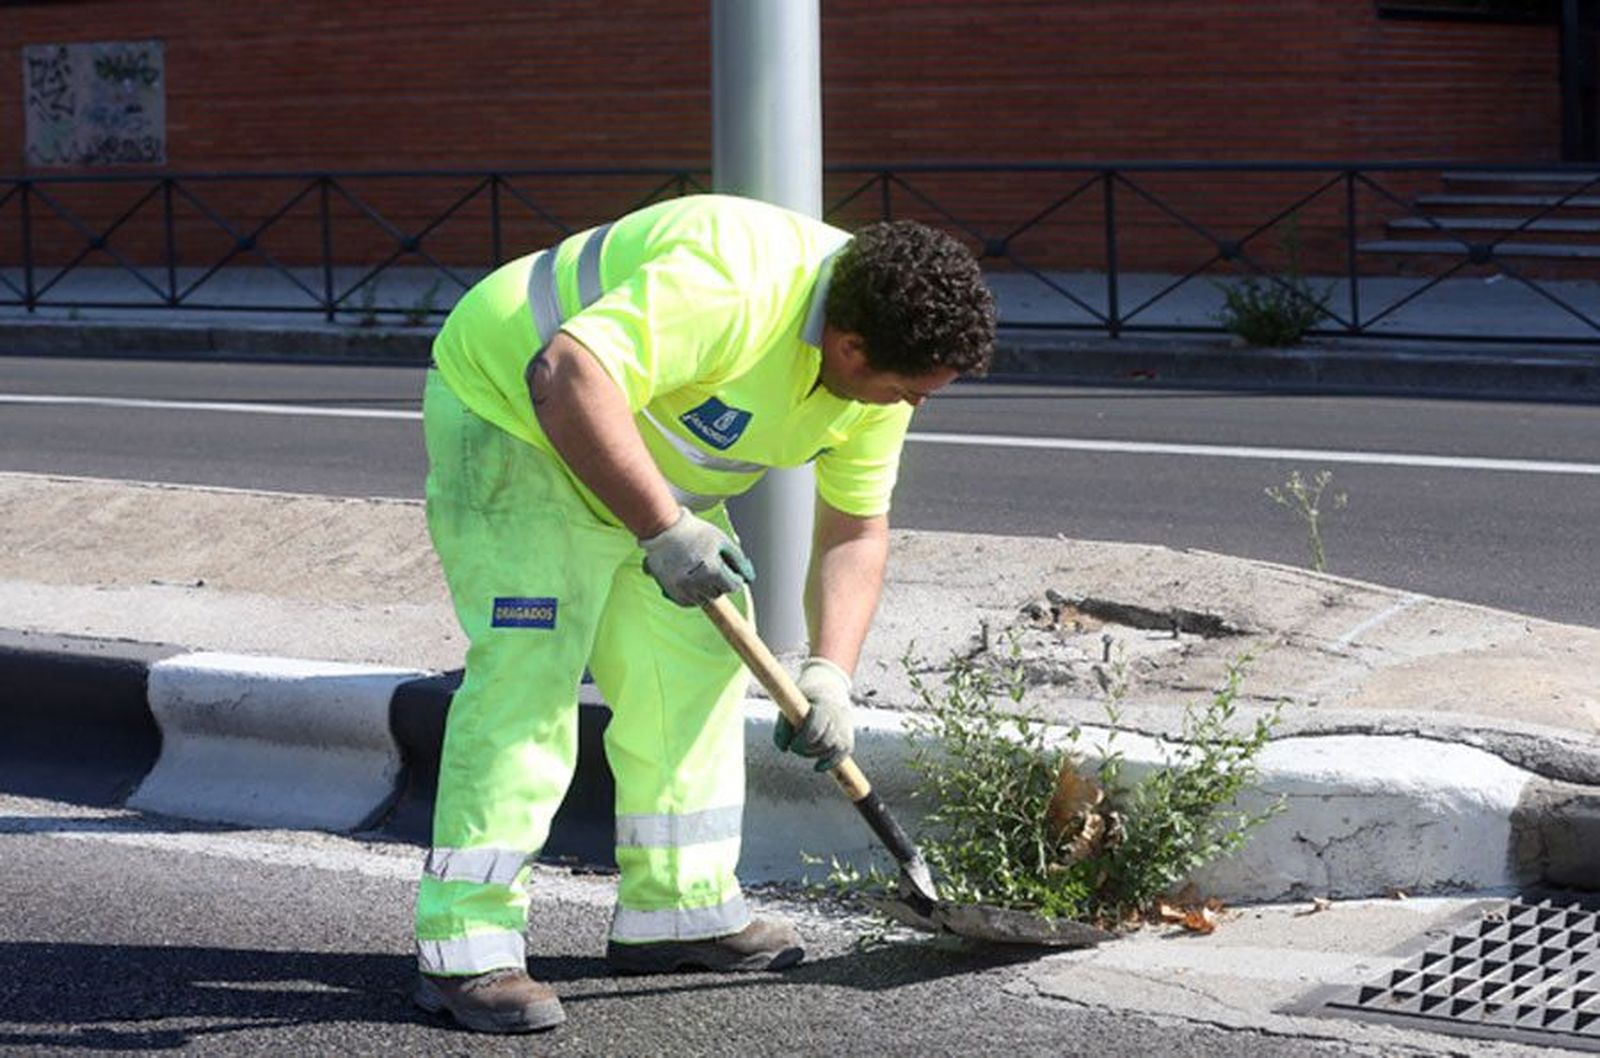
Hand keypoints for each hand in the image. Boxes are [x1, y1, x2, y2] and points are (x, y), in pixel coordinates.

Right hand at [638, 508, 754, 606]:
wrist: (662, 530)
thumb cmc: (694, 532)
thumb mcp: (721, 541)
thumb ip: (739, 560)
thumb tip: (749, 578)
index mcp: (712, 569)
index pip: (733, 586)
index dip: (734, 577)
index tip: (727, 568)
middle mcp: (697, 582)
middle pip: (718, 593)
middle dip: (718, 582)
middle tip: (710, 565)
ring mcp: (683, 589)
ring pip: (703, 599)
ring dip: (705, 588)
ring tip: (698, 569)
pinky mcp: (671, 591)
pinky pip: (688, 602)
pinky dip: (692, 593)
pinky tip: (689, 577)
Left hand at [773, 657, 853, 771]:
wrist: (828, 688)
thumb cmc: (805, 697)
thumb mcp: (791, 705)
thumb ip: (783, 725)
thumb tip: (783, 748)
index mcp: (824, 705)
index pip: (816, 729)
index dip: (802, 741)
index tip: (791, 745)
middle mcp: (839, 716)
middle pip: (825, 742)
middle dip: (807, 750)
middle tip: (795, 747)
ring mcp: (846, 727)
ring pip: (834, 750)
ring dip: (816, 755)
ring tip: (806, 749)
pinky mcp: (848, 737)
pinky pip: (842, 755)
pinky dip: (830, 763)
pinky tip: (817, 767)